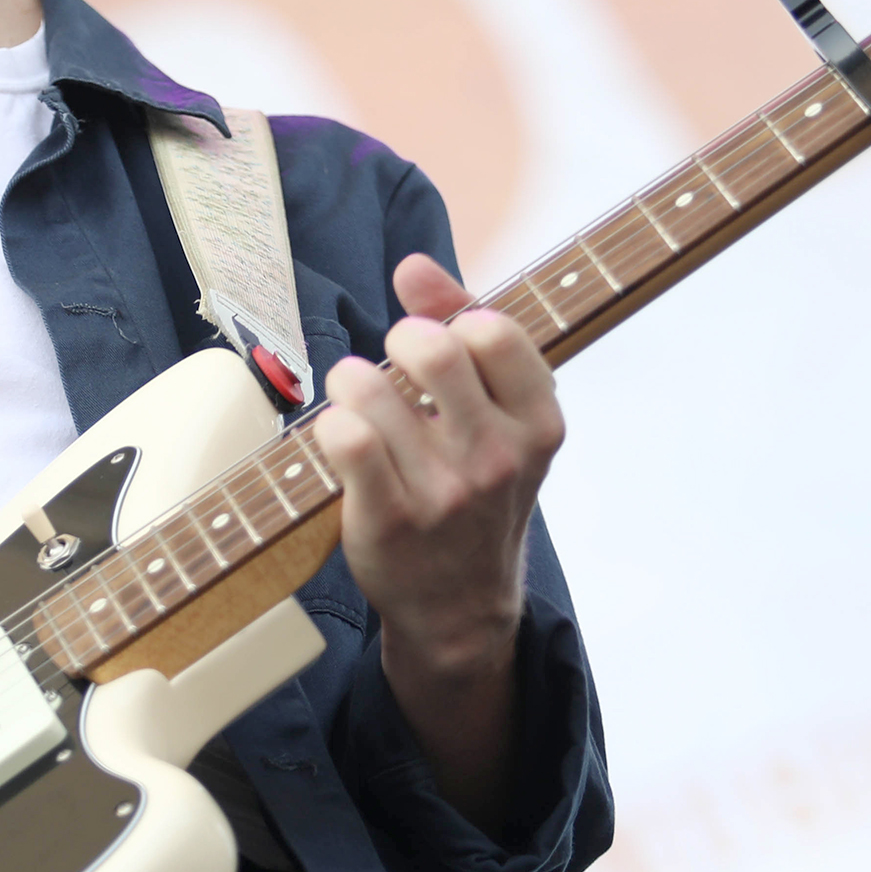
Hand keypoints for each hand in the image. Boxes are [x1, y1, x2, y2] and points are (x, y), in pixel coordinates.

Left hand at [312, 253, 564, 826]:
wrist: (461, 607)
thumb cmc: (477, 490)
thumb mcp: (500, 415)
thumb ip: (465, 327)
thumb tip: (413, 264)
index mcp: (539, 423)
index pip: (492, 328)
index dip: (453, 321)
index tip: (442, 344)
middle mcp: (498, 457)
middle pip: (433, 346)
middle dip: (399, 340)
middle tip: (393, 365)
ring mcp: (444, 493)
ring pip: (371, 386)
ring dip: (351, 381)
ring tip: (357, 401)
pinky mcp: (388, 521)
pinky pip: (344, 438)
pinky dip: (331, 425)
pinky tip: (342, 437)